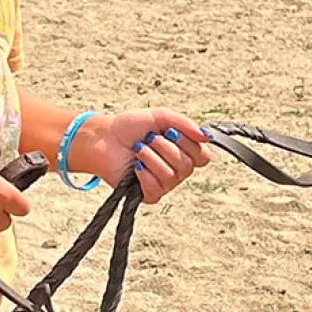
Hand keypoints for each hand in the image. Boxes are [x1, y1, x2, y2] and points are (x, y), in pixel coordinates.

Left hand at [67, 110, 210, 204]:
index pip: (204, 156)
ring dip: (150, 157)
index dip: (189, 143)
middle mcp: (177, 169)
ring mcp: (164, 183)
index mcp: (183, 150)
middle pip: (187, 165)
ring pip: (170, 175)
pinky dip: (144, 173)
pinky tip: (136, 167)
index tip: (170, 131)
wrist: (104, 138)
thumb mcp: (160, 116)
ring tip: (139, 150)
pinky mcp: (149, 194)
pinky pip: (156, 188)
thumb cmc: (130, 127)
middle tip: (149, 139)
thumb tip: (206, 136)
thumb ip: (185, 124)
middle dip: (164, 146)